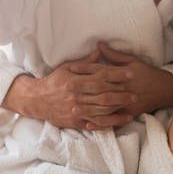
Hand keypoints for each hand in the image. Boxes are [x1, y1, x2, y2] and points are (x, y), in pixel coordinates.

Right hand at [3, 49, 137, 129]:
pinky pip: (96, 123)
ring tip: (131, 104)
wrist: (37, 100)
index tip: (130, 73)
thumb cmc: (53, 81)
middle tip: (135, 92)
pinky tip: (122, 119)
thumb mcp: (67, 68)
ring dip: (118, 107)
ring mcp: (76, 110)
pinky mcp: (76, 122)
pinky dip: (110, 122)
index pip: (100, 77)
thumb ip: (85, 62)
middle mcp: (76, 96)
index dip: (116, 75)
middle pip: (103, 95)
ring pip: (102, 109)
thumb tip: (100, 51)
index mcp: (74, 81)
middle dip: (121, 93)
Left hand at [78, 42, 172, 129]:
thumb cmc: (147, 73)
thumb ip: (114, 55)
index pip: (100, 71)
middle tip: (65, 89)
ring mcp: (126, 103)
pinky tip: (89, 125)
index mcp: (122, 74)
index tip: (70, 69)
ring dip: (89, 109)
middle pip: (100, 88)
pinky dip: (101, 123)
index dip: (85, 69)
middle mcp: (123, 88)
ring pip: (105, 107)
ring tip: (73, 109)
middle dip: (82, 89)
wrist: (165, 89)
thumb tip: (99, 45)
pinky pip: (113, 121)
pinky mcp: (129, 114)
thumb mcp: (132, 60)